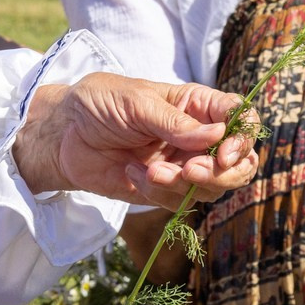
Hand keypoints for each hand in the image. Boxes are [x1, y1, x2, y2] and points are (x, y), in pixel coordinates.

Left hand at [12, 72, 259, 208]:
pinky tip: (133, 174)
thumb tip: (219, 134)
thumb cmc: (98, 104)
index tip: (225, 152)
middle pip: (239, 162)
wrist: (61, 134)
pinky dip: (159, 192)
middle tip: (188, 170)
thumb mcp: (135, 102)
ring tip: (152, 172)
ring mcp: (181, 165)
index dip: (242, 137)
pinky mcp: (162, 189)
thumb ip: (175, 122)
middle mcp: (196, 137)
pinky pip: (179, 202)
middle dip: (219, 172)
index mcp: (195, 106)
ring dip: (186, 185)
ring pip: (213, 187)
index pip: (240, 119)